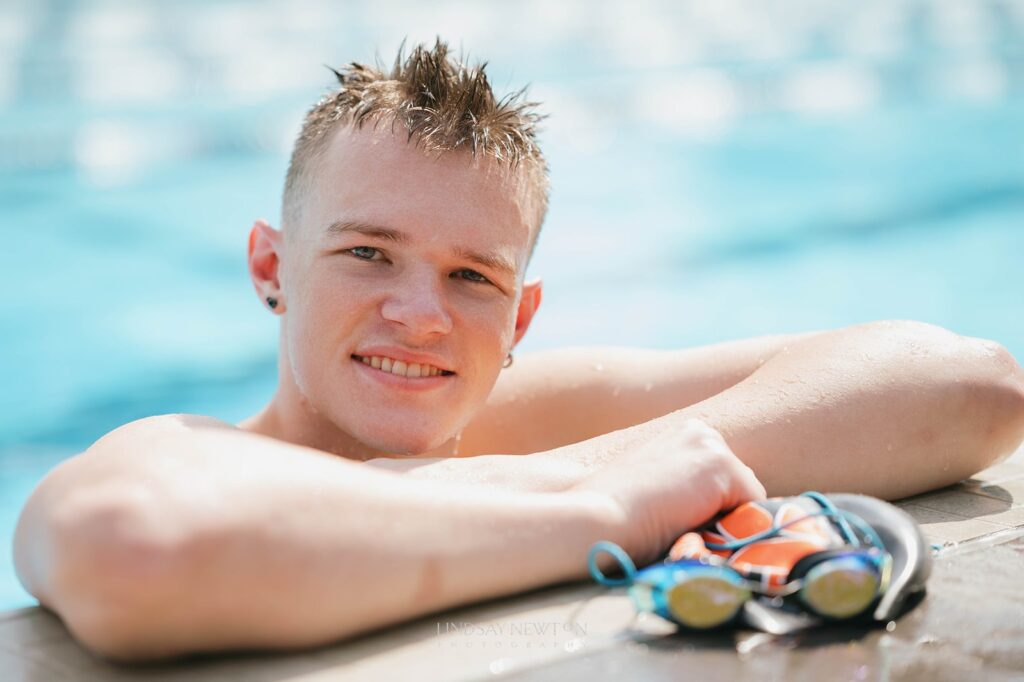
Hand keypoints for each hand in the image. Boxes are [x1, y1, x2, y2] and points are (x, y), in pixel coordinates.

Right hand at [572, 419, 765, 565]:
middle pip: (740, 487)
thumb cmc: (611, 515)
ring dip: (724, 521)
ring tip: (682, 529)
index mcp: (683, 435)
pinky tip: (691, 528)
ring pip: (746, 500)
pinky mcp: (722, 466)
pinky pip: (752, 512)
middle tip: (680, 527)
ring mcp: (712, 446)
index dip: (708, 509)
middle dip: (721, 512)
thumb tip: (720, 515)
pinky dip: (731, 531)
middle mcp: (701, 431)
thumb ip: (683, 490)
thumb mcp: (652, 491)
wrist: (595, 517)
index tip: (676, 520)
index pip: (723, 480)